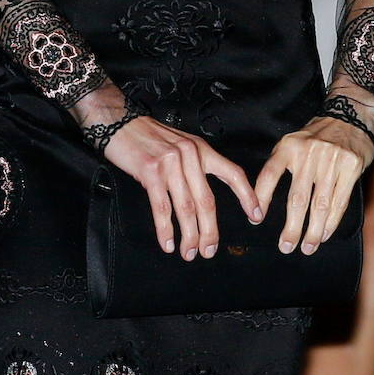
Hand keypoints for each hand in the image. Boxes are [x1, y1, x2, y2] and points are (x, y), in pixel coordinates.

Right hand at [104, 115, 262, 260]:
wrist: (118, 122)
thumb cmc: (147, 136)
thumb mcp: (179, 144)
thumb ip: (193, 167)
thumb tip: (203, 199)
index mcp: (200, 149)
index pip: (232, 173)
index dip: (246, 196)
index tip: (255, 216)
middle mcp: (189, 155)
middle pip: (207, 200)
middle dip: (210, 231)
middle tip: (209, 250)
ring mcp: (170, 163)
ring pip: (186, 208)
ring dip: (189, 235)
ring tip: (189, 253)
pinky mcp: (150, 171)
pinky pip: (162, 207)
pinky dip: (165, 229)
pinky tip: (168, 243)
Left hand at [254, 116, 373, 255]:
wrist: (349, 114)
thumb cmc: (317, 135)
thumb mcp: (294, 142)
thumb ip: (282, 165)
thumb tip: (263, 200)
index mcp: (289, 146)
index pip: (269, 175)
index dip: (261, 198)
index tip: (255, 220)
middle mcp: (308, 153)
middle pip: (297, 198)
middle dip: (291, 228)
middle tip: (286, 246)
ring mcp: (331, 160)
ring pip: (320, 205)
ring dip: (313, 231)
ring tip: (308, 247)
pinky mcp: (350, 167)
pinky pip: (339, 201)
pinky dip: (332, 222)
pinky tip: (325, 234)